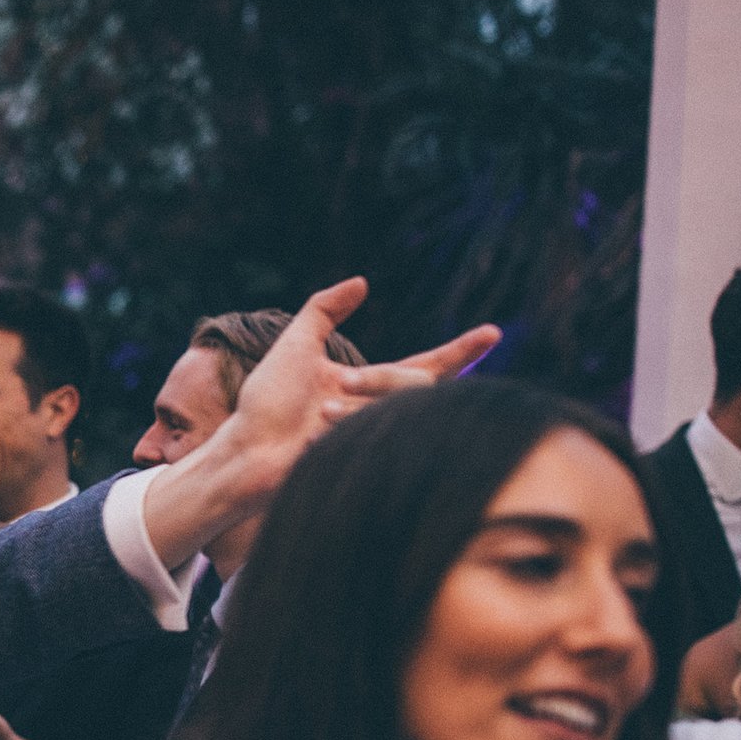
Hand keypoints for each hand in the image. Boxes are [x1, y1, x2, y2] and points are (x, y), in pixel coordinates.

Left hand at [213, 278, 501, 506]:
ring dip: (352, 407)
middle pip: (416, 384)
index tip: (494, 332)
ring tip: (318, 419)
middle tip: (330, 396)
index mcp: (369, 385)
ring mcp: (377, 435)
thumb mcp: (295, 345)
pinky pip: (378, 430)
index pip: (428, 367)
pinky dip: (342, 429)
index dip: (461, 352)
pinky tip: (315, 439)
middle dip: (375, 382)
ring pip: (397, 406)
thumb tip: (361, 282)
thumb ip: (324, 310)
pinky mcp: (370, 457)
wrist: (246, 450)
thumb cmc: (266, 401)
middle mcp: (380, 410)